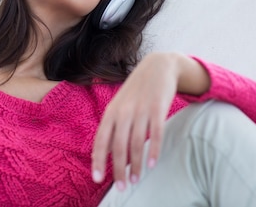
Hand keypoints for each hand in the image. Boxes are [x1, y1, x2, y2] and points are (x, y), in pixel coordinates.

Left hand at [91, 52, 196, 189]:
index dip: (98, 160)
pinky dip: (153, 150)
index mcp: (111, 112)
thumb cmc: (136, 90)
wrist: (157, 66)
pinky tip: (152, 164)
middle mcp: (124, 111)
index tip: (97, 179)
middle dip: (119, 169)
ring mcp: (141, 110)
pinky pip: (156, 134)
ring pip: (136, 143)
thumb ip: (113, 127)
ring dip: (135, 164)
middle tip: (121, 187)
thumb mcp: (120, 105)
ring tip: (135, 180)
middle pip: (119, 146)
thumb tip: (106, 152)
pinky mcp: (158, 108)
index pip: (101, 140)